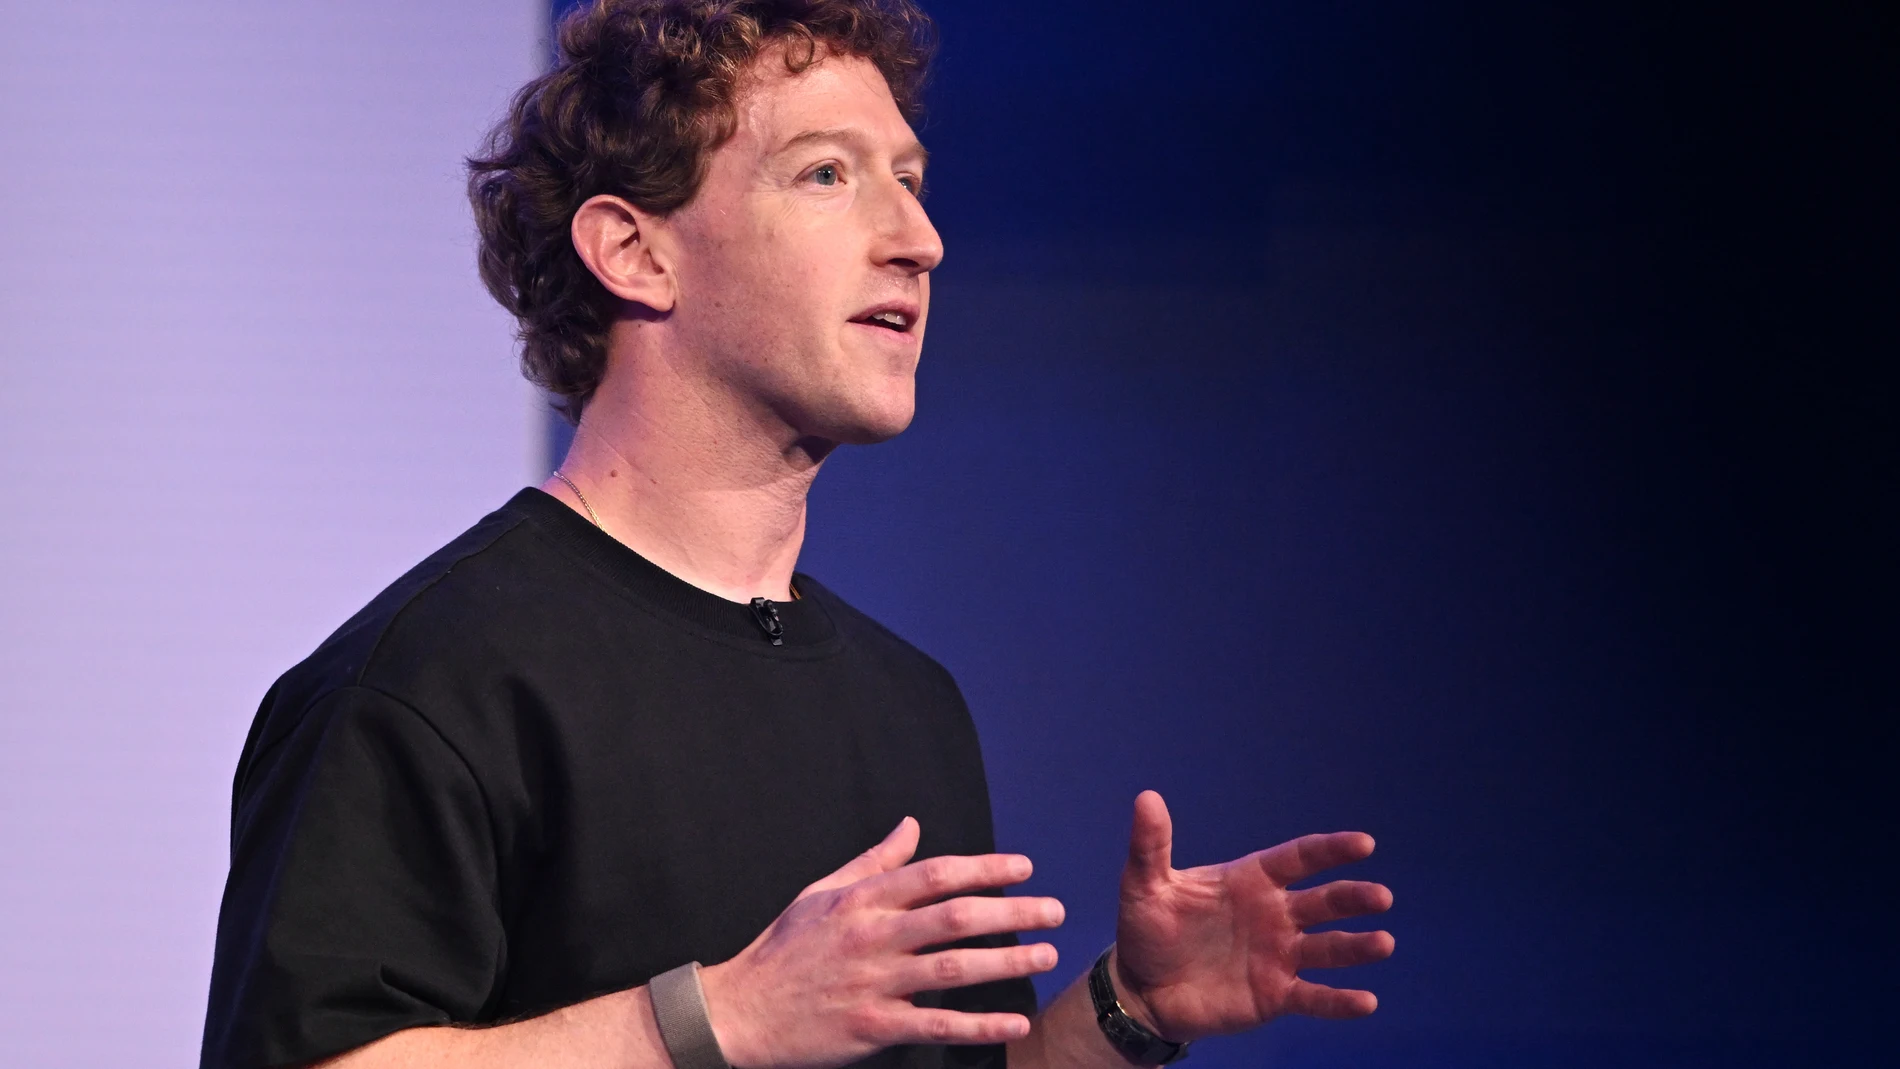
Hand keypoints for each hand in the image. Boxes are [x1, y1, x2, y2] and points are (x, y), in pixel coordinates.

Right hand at [699, 817, 1065, 1068]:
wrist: (739, 1011)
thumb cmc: (783, 949)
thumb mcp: (821, 893)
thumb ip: (873, 860)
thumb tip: (912, 824)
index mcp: (861, 899)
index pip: (936, 874)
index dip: (985, 869)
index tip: (1024, 868)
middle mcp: (872, 936)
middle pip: (955, 917)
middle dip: (1012, 912)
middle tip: (1054, 911)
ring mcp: (873, 983)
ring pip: (953, 968)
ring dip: (1006, 961)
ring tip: (1046, 955)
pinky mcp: (872, 1027)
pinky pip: (936, 1025)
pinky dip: (979, 1024)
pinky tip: (1015, 1021)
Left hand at [1110, 791, 1393, 1042]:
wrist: (1140, 988)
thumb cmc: (1146, 931)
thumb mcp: (1143, 885)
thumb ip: (1150, 845)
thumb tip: (1147, 797)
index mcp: (1250, 881)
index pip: (1298, 858)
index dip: (1330, 850)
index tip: (1363, 843)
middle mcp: (1274, 915)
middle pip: (1324, 902)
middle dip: (1353, 898)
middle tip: (1381, 897)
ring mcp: (1278, 956)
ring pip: (1328, 948)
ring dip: (1357, 946)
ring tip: (1383, 943)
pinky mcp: (1275, 995)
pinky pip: (1314, 997)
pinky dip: (1340, 1001)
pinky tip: (1366, 1001)